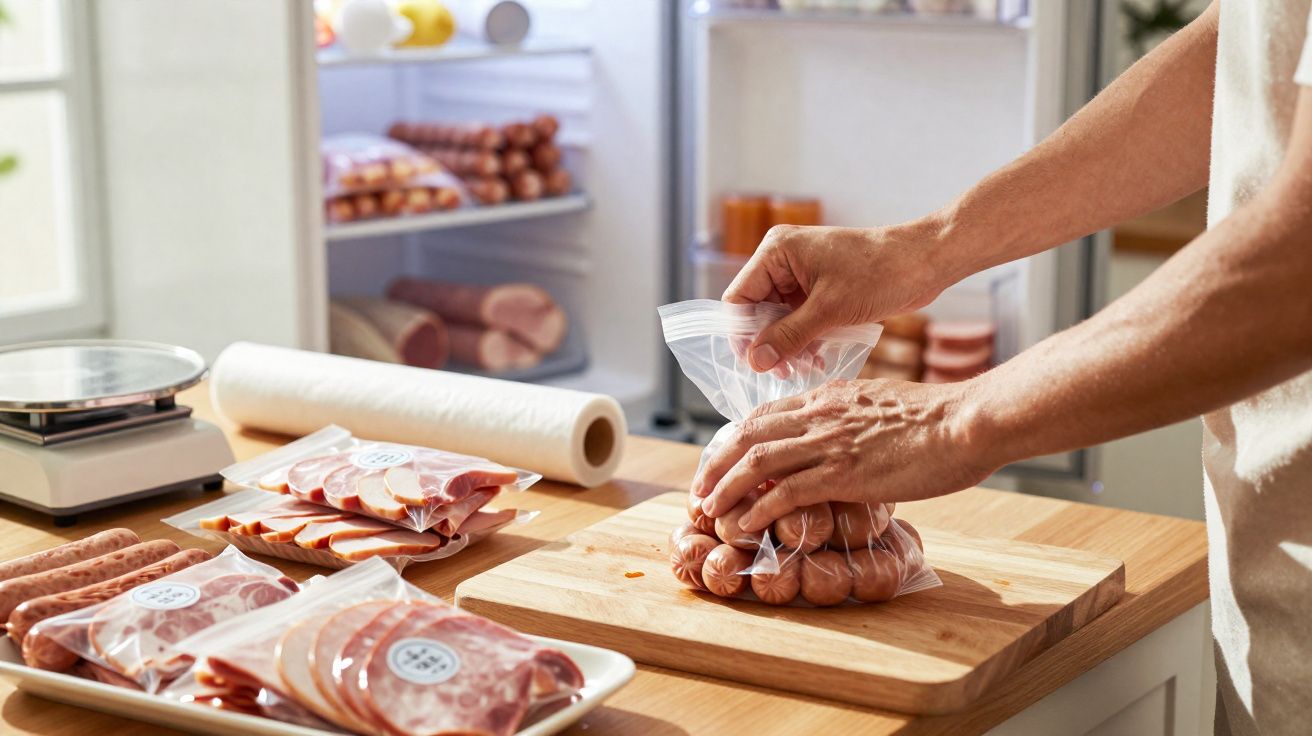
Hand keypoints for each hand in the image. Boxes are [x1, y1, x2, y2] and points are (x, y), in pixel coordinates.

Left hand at [692, 378, 995, 532]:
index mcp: (829, 396)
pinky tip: (745, 523)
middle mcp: (820, 414)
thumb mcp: (883, 405)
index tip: (722, 460)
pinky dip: (758, 508)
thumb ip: (854, 417)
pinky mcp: (843, 472)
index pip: (765, 414)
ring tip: (709, 508)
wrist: (967, 421)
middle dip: (716, 463)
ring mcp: (829, 442)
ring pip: (757, 461)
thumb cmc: (939, 418)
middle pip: (748, 434)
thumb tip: (845, 437)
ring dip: (726, 487)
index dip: (736, 439)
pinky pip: (786, 491)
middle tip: (702, 488)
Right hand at [723, 221, 947, 371]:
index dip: (743, 333)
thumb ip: (788, 337)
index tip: (756, 365)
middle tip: (784, 372)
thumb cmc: (879, 274)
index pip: (740, 298)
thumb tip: (755, 362)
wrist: (925, 262)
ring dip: (789, 345)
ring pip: (779, 318)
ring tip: (804, 368)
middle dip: (770, 342)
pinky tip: (817, 360)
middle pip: (758, 310)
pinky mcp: (820, 288)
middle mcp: (784, 260)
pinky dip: (805, 339)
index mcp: (777, 251)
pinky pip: (800, 318)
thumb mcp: (829, 310)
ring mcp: (802, 274)